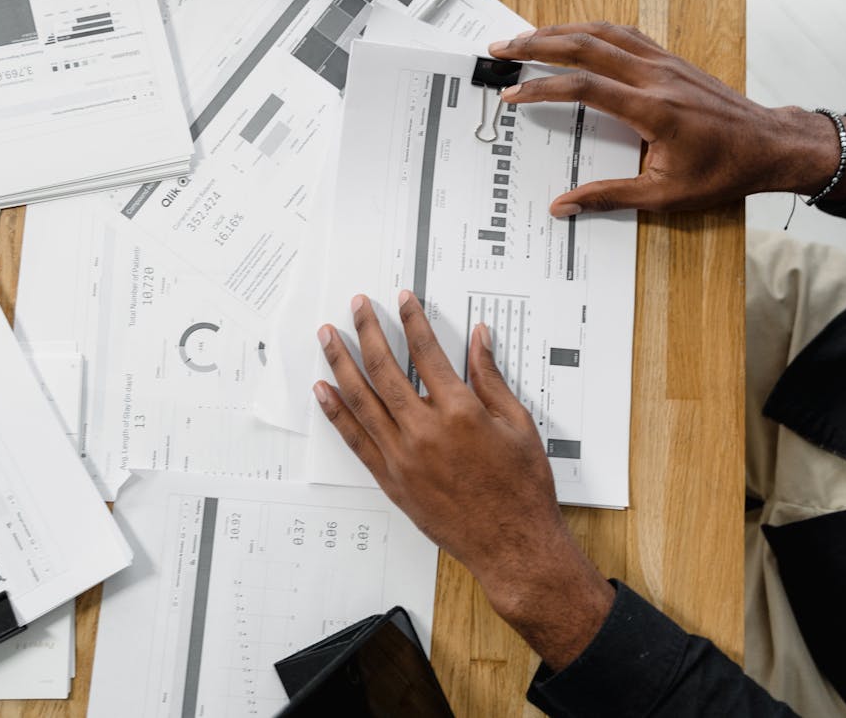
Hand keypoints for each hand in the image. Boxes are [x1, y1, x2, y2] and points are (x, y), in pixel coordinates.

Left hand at [313, 291, 613, 669]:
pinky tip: (324, 390)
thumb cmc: (521, 489)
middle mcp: (425, 431)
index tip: (401, 300)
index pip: (427, 351)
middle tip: (356, 307)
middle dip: (367, 331)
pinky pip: (355, 440)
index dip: (411, 320)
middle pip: (385, 368)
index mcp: (461, 412)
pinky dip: (337, 413)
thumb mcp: (518, 424)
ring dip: (341, 363)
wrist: (512, 545)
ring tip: (327, 337)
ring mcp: (403, 457)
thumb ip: (491, 378)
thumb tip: (479, 339)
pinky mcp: (391, 480)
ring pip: (362, 400)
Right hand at [487, 22, 845, 215]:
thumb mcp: (665, 195)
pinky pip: (624, 34)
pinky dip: (590, 30)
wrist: (770, 145)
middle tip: (502, 48)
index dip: (542, 88)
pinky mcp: (670, 60)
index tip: (513, 95)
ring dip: (560, 30)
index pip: (584, 87)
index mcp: (653, 110)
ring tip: (525, 37)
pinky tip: (572, 34)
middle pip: (586, 45)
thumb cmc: (724, 171)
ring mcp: (664, 63)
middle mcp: (656, 77)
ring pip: (603, 32)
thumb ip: (609, 196)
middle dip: (537, 44)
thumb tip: (563, 206)